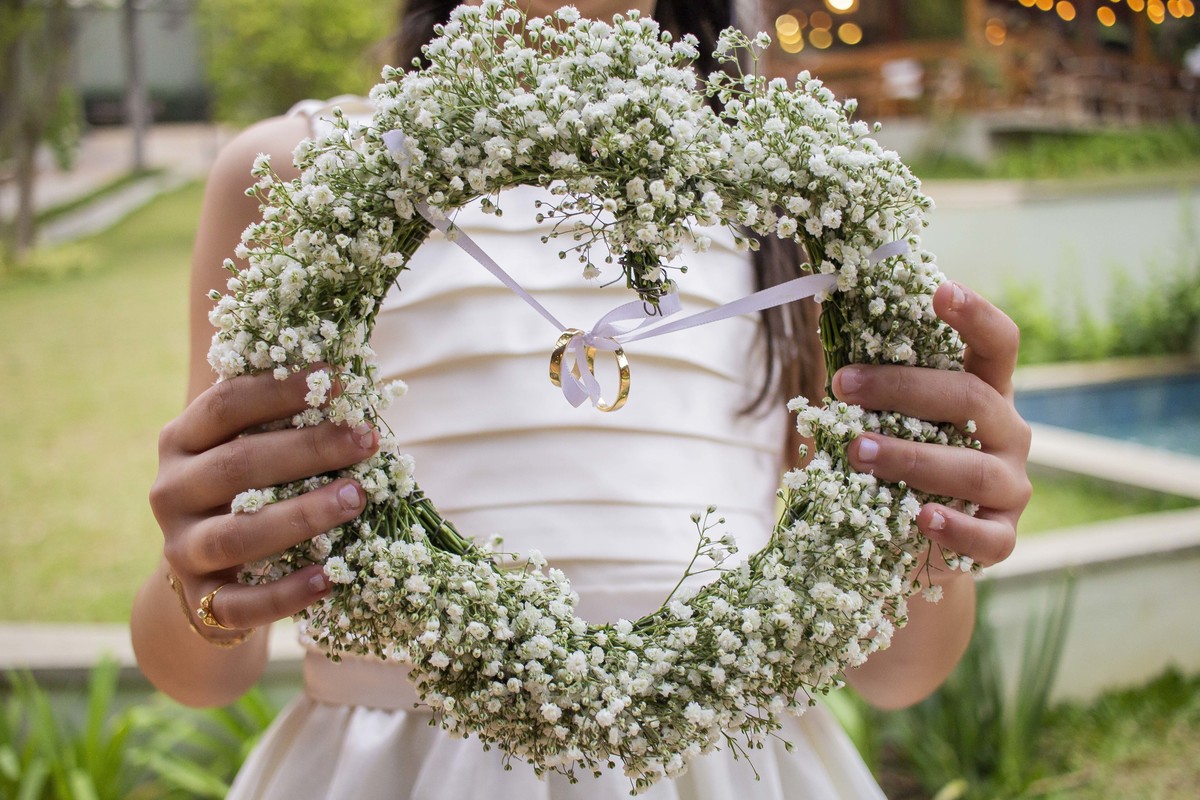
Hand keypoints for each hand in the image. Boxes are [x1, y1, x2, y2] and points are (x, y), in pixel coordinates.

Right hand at [149, 368, 376, 635]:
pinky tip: (328, 578)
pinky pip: (242, 603)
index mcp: (183, 441)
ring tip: (356, 498)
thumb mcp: (250, 448)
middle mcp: (172, 492)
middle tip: (366, 440)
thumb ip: (283, 420)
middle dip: (308, 450)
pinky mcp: (202, 600)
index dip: (280, 389)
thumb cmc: (247, 490)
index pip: (225, 405)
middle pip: (237, 466)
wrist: (208, 573)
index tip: (338, 379)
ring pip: (237, 534)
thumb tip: (353, 381)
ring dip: (301, 515)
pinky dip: (286, 593)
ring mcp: (181, 548)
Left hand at [832, 281, 1031, 568]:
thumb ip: (871, 383)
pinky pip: (988, 535)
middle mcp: (1008, 434)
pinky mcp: (1003, 537)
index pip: (998, 344)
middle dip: (903, 389)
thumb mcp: (888, 419)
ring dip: (912, 457)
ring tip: (859, 452)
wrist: (913, 545)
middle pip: (972, 399)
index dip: (976, 314)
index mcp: (986, 394)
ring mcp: (1010, 486)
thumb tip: (820, 316)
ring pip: (974, 468)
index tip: (941, 290)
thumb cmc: (899, 466)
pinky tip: (923, 517)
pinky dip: (956, 527)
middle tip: (844, 386)